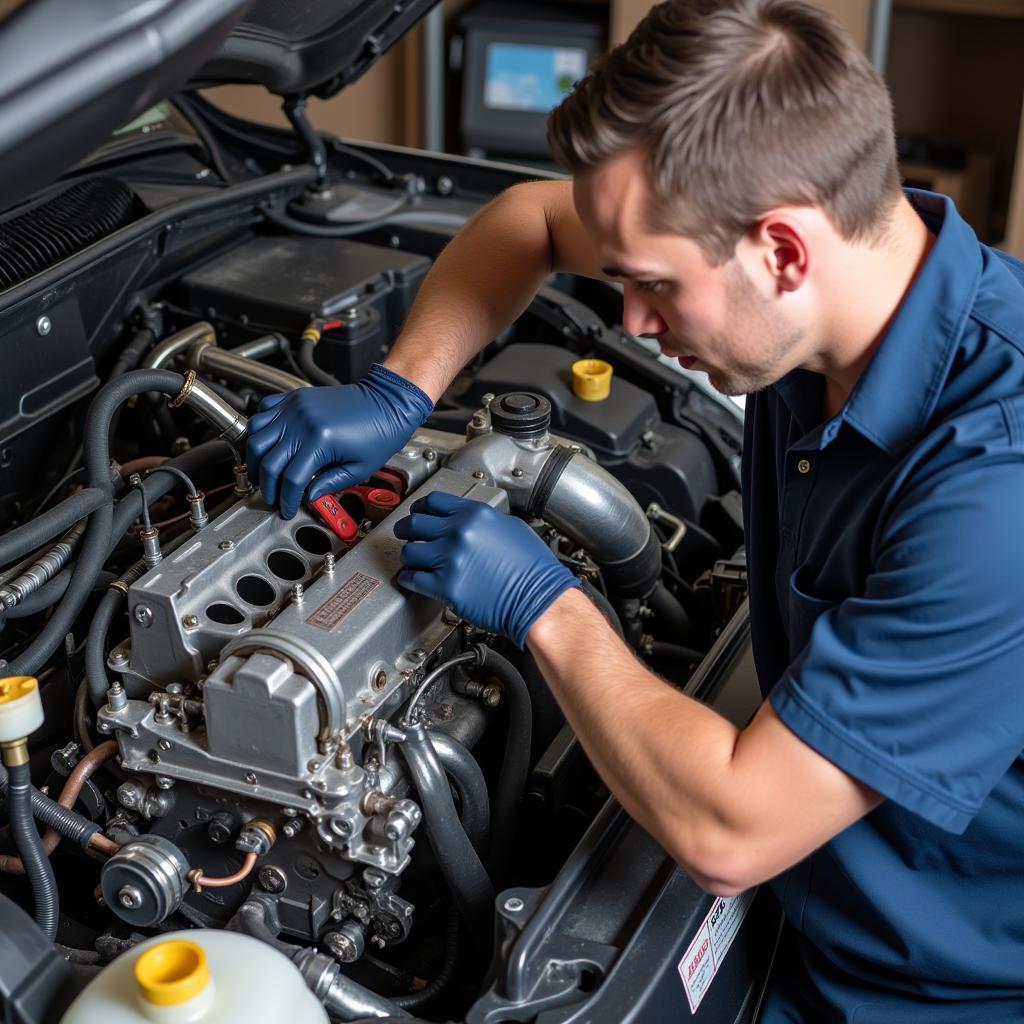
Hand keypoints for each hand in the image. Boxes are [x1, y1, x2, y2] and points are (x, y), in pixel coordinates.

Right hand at [245, 364, 432, 517]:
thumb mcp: (360, 468)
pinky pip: (264, 409)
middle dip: (266, 486)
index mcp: (321, 441)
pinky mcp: (295, 397)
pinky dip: (259, 427)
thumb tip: (309, 497)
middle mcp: (302, 422)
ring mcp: (295, 407)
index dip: (286, 499)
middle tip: (271, 497)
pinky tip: (267, 442)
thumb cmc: (380, 431)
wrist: (387, 400)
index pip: (291, 479)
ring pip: (256, 435)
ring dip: (255, 458)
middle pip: (268, 461)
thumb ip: (331, 484)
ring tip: (261, 473)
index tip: (286, 509)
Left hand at [393, 491, 579, 646]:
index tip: (417, 513)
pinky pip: (413, 579)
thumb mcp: (511, 529)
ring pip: (409, 552)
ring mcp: (451, 559)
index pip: (433, 502)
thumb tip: (467, 523)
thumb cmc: (533, 570)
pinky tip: (412, 579)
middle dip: (405, 529)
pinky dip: (408, 579)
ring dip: (408, 557)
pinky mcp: (446, 586)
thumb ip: (483, 522)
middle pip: (414, 523)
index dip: (420, 507)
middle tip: (404, 534)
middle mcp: (460, 532)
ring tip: (412, 561)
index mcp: (475, 515)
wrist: (539, 600)